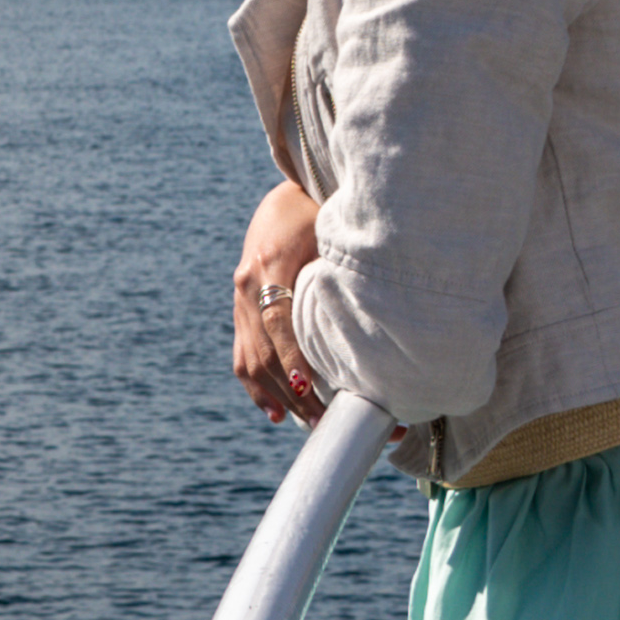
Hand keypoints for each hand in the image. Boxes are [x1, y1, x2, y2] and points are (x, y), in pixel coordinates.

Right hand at [229, 181, 325, 422]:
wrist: (284, 196)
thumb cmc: (316, 212)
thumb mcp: (329, 229)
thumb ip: (340, 267)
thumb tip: (380, 308)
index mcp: (269, 262)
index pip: (277, 320)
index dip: (291, 356)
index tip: (309, 388)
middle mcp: (247, 284)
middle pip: (263, 351)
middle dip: (293, 391)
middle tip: (325, 421)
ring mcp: (239, 298)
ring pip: (250, 359)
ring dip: (278, 396)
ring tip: (308, 423)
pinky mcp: (240, 308)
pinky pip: (242, 355)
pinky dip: (257, 387)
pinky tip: (276, 411)